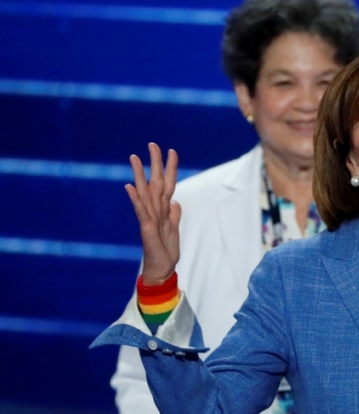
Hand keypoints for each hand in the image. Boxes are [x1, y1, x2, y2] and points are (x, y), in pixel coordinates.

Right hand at [125, 143, 180, 285]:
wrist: (162, 270)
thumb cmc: (166, 251)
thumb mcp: (174, 230)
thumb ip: (174, 215)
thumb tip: (175, 202)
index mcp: (163, 210)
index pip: (168, 184)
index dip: (170, 168)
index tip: (171, 151)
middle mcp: (154, 210)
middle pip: (155, 182)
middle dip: (155, 163)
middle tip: (152, 144)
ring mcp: (149, 218)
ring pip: (145, 192)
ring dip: (139, 175)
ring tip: (134, 158)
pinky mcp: (146, 228)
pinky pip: (141, 211)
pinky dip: (136, 199)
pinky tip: (129, 186)